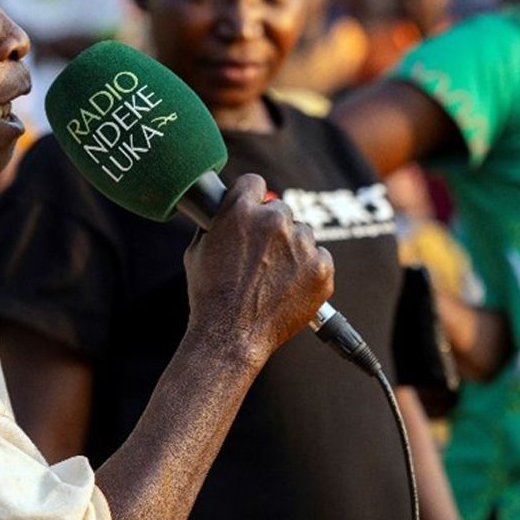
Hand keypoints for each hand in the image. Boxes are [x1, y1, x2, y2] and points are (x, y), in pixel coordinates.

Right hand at [183, 173, 333, 363]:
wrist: (231, 336)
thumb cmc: (210, 296)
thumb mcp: (198, 249)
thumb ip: (218, 223)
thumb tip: (226, 211)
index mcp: (241, 210)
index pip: (255, 183)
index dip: (252, 198)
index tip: (253, 209)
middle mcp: (274, 221)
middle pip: (281, 211)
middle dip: (273, 230)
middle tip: (261, 257)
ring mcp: (301, 245)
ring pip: (302, 235)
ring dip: (293, 250)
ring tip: (273, 278)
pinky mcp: (321, 268)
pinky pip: (320, 258)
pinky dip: (309, 271)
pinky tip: (289, 288)